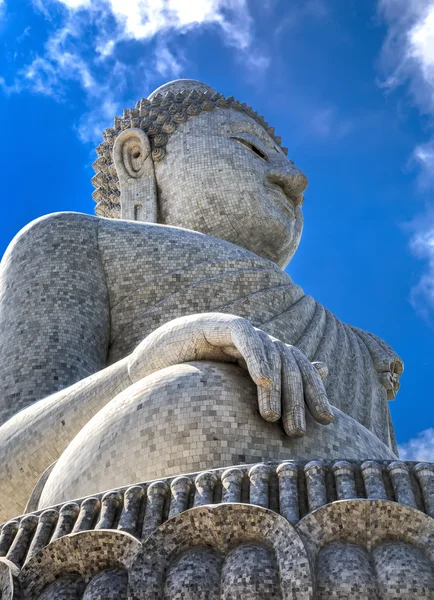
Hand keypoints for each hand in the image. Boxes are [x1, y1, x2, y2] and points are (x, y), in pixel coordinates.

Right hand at [128, 313, 333, 436]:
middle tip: (296, 430)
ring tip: (273, 418)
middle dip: (298, 394)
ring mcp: (234, 330)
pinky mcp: (214, 324)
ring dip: (276, 386)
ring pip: (271, 350)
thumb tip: (322, 370)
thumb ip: (276, 389)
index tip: (329, 420)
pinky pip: (245, 336)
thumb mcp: (236, 398)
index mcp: (260, 358)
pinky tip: (262, 382)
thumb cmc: (188, 391)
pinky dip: (257, 356)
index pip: (299, 367)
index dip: (315, 390)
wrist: (143, 381)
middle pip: (290, 360)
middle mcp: (253, 341)